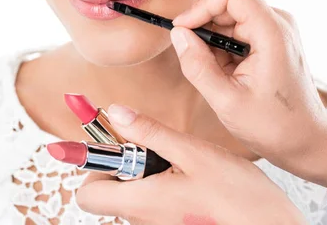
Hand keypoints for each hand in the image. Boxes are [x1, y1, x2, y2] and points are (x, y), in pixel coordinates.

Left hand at [76, 105, 306, 224]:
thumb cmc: (239, 198)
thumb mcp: (194, 154)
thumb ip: (151, 133)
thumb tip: (116, 112)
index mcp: (141, 203)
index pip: (87, 194)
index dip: (93, 164)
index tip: (113, 141)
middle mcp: (142, 220)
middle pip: (107, 192)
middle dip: (121, 164)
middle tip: (151, 147)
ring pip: (131, 194)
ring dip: (143, 172)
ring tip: (177, 161)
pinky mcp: (173, 224)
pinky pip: (151, 202)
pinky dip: (158, 184)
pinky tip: (188, 176)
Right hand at [170, 0, 326, 189]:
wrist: (308, 139)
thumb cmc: (275, 126)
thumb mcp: (226, 102)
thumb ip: (197, 66)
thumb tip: (178, 34)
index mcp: (271, 32)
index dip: (201, 3)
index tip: (183, 30)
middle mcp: (276, 21)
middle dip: (201, 21)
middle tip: (194, 56)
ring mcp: (274, 28)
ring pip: (226, 12)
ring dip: (209, 36)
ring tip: (213, 70)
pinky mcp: (269, 37)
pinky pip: (234, 26)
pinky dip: (219, 44)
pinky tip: (223, 71)